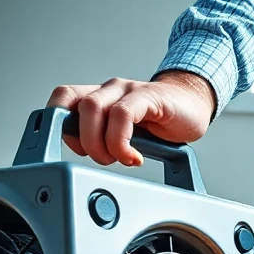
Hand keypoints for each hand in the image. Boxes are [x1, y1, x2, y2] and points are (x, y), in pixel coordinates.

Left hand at [45, 71, 216, 166]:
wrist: (193, 106)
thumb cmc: (159, 121)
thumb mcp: (124, 133)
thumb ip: (103, 140)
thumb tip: (83, 162)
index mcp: (98, 97)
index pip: (61, 101)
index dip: (59, 128)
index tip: (79, 152)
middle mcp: (108, 90)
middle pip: (73, 106)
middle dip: (81, 141)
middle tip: (102, 159)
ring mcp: (127, 90)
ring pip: (93, 108)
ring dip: (99, 143)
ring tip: (118, 158)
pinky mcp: (148, 96)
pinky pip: (123, 114)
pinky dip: (122, 142)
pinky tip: (135, 157)